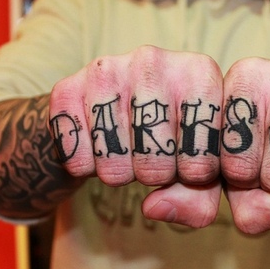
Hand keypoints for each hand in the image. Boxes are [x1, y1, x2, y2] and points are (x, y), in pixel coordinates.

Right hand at [48, 45, 224, 227]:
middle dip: (158, 177)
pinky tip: (98, 146)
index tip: (193, 162)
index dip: (197, 179)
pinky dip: (85, 168)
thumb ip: (198, 200)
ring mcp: (109, 68)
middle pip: (157, 165)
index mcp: (202, 73)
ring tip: (129, 149)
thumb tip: (154, 208)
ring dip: (121, 174)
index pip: (203, 160)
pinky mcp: (67, 86)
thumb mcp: (203, 169)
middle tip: (157, 155)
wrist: (116, 111)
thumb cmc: (175, 138)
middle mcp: (155, 60)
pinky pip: (76, 159)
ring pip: (115, 165)